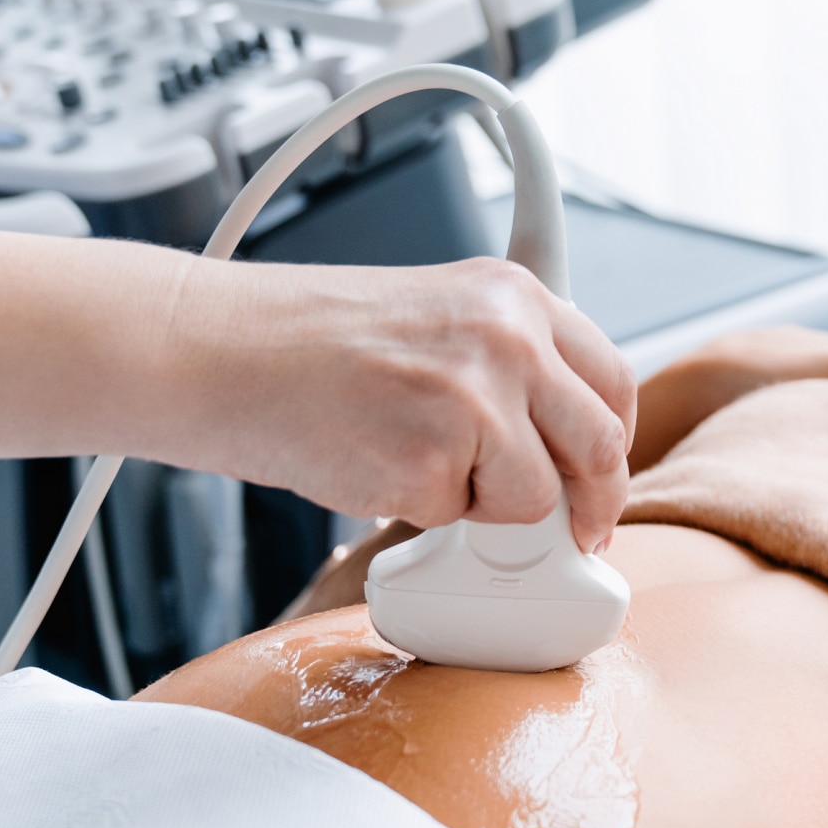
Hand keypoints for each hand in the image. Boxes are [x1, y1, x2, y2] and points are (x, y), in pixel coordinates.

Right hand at [166, 257, 636, 552]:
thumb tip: (566, 446)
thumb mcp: (439, 317)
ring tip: (415, 462)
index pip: (614, 380)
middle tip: (570, 533)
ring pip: (536, 498)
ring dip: (488, 507)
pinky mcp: (428, 463)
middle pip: (600, 446)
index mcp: (516, 295)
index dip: (612, 443)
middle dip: (589, 505)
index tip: (598, 478)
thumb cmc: (308, 340)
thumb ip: (510, 366)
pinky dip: (422, 512)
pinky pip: (458, 520)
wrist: (214, 349)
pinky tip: (372, 463)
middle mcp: (508, 339)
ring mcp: (473, 400)